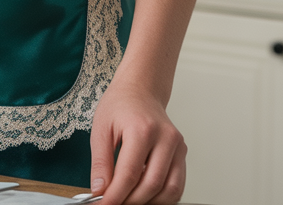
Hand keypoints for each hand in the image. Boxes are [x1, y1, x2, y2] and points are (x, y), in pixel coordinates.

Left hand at [89, 75, 186, 203]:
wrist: (140, 89)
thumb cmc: (120, 104)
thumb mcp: (101, 127)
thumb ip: (100, 161)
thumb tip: (100, 190)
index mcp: (142, 129)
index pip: (130, 173)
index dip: (116, 195)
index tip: (103, 204)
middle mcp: (165, 138)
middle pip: (151, 185)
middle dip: (131, 201)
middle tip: (114, 204)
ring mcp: (177, 146)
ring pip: (170, 189)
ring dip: (149, 202)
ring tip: (129, 200)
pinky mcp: (182, 153)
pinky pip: (177, 184)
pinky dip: (163, 197)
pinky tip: (145, 195)